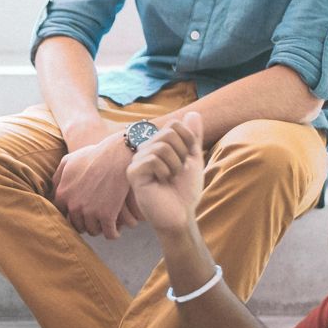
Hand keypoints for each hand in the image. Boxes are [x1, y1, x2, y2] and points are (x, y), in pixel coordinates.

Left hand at [53, 134, 141, 238]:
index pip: (62, 214)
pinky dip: (113, 234)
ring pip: (93, 231)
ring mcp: (90, 212)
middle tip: (94, 220)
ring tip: (105, 224)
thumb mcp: (69, 160)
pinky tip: (116, 231)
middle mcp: (74, 206)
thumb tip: (52, 189)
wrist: (117, 155)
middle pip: (77, 225)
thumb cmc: (94, 155)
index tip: (80, 214)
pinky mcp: (107, 216)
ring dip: (99, 229)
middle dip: (85, 223)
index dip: (71, 215)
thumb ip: (58, 176)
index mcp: (62, 194)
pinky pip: (110, 234)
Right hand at [125, 111, 204, 231]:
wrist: (181, 214)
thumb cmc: (184, 190)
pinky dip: (165, 172)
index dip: (187, 141)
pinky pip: (154, 159)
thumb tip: (193, 112)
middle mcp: (144, 150)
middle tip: (177, 172)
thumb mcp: (193, 159)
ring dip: (175, 165)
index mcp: (156, 145)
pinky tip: (161, 182)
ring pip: (162, 146)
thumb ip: (192, 137)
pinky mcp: (133, 173)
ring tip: (169, 178)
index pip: (174, 125)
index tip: (186, 160)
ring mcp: (137, 161)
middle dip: (181, 154)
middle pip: (168, 133)